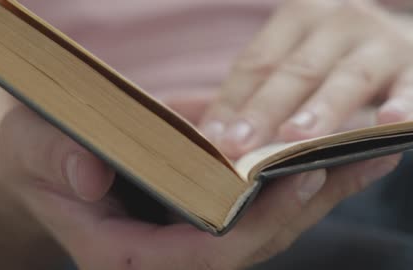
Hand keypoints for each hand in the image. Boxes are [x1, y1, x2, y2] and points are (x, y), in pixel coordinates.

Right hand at [0, 92, 399, 269]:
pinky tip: (337, 150)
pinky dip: (300, 176)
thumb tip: (91, 175)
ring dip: (313, 193)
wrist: (51, 155)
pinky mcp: (206, 204)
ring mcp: (190, 230)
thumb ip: (51, 161)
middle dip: (291, 212)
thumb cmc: (35, 156)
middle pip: (243, 247)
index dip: (238, 231)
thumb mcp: (27, 148)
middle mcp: (165, 251)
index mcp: (120, 253)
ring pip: (264, 227)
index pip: (189, 260)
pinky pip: (262, 200)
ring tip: (359, 153)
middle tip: (333, 164)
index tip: (281, 186)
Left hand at [200, 0, 412, 158]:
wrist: (403, 37)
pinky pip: (409, 86)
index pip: (255, 65)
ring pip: (344, 79)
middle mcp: (336, 21)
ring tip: (294, 140)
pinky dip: (401, 104)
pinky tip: (388, 126)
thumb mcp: (292, 58)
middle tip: (235, 148)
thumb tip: (189, 121)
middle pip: (292, 72)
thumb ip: (250, 87)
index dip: (231, 103)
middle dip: (262, 112)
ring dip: (320, 111)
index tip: (209, 140)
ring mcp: (378, 40)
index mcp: (296, 18)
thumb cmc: (332, 57)